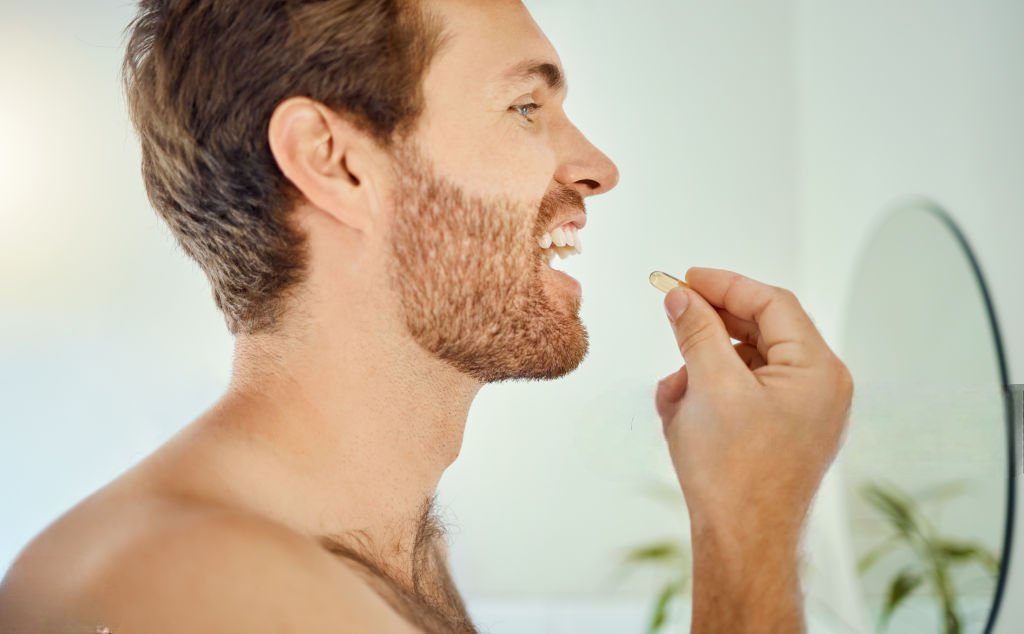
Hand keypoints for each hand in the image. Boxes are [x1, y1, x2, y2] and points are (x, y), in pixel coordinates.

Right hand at [655, 267, 853, 541]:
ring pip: (748, 364)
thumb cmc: (734, 471)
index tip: (686, 277)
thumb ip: (697, 331)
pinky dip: (712, 392)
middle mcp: (820, 388)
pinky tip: (681, 408)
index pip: (773, 304)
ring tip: (674, 387)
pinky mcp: (782, 433)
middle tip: (674, 311)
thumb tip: (681, 296)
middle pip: (763, 331)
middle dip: (712, 327)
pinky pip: (746, 394)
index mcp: (817, 370)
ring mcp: (804, 413)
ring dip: (705, 365)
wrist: (742, 542)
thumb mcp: (709, 386)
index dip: (726, 285)